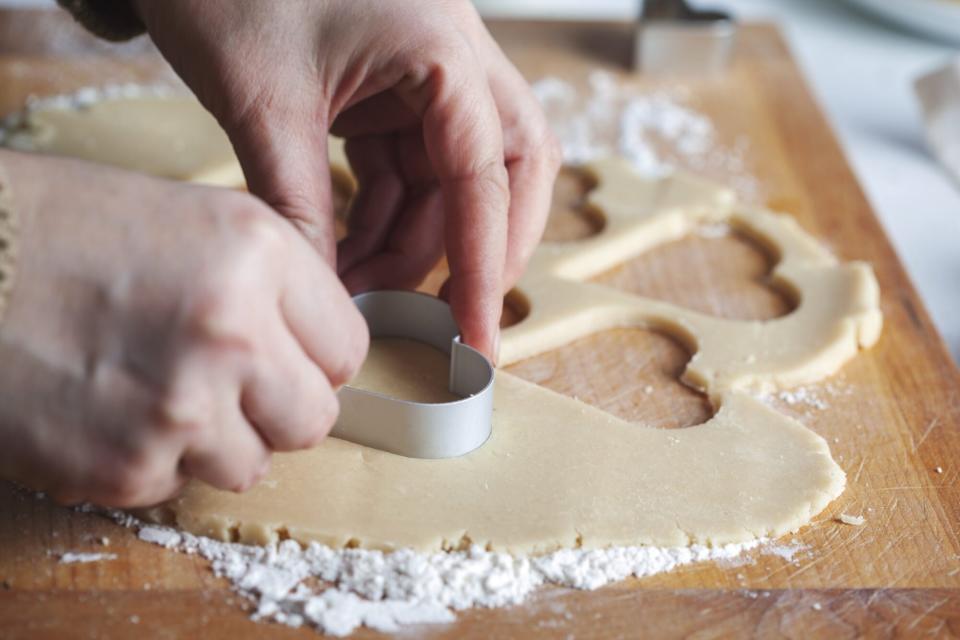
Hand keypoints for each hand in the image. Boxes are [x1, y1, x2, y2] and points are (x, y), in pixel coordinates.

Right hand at [0, 151, 367, 506]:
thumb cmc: (62, 230)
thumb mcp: (194, 218)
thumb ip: (276, 285)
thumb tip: (321, 348)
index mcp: (258, 254)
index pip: (349, 347)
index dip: (316, 355)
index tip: (288, 354)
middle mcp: (232, 333)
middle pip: (316, 417)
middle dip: (279, 407)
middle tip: (231, 382)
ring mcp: (180, 409)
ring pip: (252, 463)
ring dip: (217, 439)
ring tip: (157, 388)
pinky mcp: (126, 468)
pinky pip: (180, 484)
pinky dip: (154, 458)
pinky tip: (110, 407)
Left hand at [134, 0, 560, 358]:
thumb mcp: (265, 102)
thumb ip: (300, 203)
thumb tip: (325, 292)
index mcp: (442, 49)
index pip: (486, 175)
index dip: (485, 266)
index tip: (479, 338)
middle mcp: (453, 60)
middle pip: (506, 172)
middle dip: (481, 249)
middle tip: (449, 318)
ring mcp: (426, 75)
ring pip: (452, 180)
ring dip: (413, 242)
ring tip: (359, 291)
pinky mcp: (391, 89)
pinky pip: (408, 169)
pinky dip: (384, 217)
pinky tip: (347, 254)